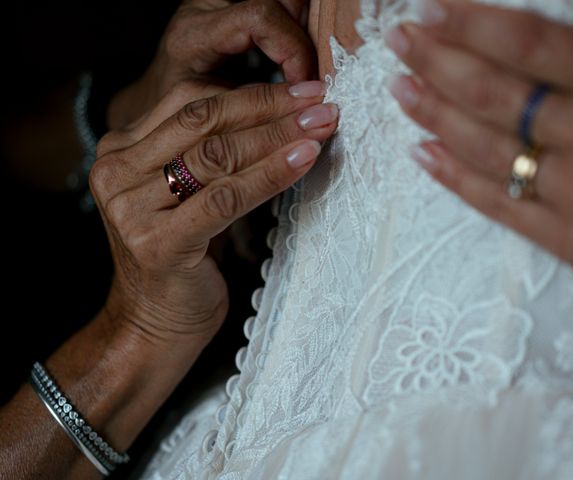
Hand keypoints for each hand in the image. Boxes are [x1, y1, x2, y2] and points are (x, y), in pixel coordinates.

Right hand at [93, 81, 336, 344]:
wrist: (154, 324)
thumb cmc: (182, 256)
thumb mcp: (187, 193)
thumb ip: (209, 151)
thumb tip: (279, 109)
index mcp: (120, 150)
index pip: (189, 98)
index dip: (251, 90)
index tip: (301, 89)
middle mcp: (115, 171)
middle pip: (204, 120)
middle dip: (271, 106)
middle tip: (321, 100)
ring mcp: (131, 209)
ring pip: (217, 155)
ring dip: (278, 135)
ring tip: (322, 125)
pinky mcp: (158, 244)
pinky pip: (226, 198)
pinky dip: (270, 175)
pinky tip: (304, 159)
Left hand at [109, 0, 315, 128]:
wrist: (157, 112)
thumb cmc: (178, 121)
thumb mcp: (214, 117)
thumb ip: (253, 104)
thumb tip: (306, 106)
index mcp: (194, 33)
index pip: (260, 17)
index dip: (293, 50)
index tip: (306, 89)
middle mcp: (208, 8)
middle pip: (281, 1)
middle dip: (306, 39)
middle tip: (315, 81)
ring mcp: (224, 6)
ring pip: (287, 2)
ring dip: (305, 36)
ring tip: (310, 75)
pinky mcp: (238, 13)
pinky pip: (282, 13)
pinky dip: (298, 38)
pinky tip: (302, 67)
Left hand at [386, 1, 572, 271]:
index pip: (529, 48)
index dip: (472, 27)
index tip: (429, 10)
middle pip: (496, 96)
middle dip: (439, 64)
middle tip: (399, 41)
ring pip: (488, 150)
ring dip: (436, 116)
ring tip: (401, 89)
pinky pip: (501, 207)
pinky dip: (457, 180)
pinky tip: (422, 154)